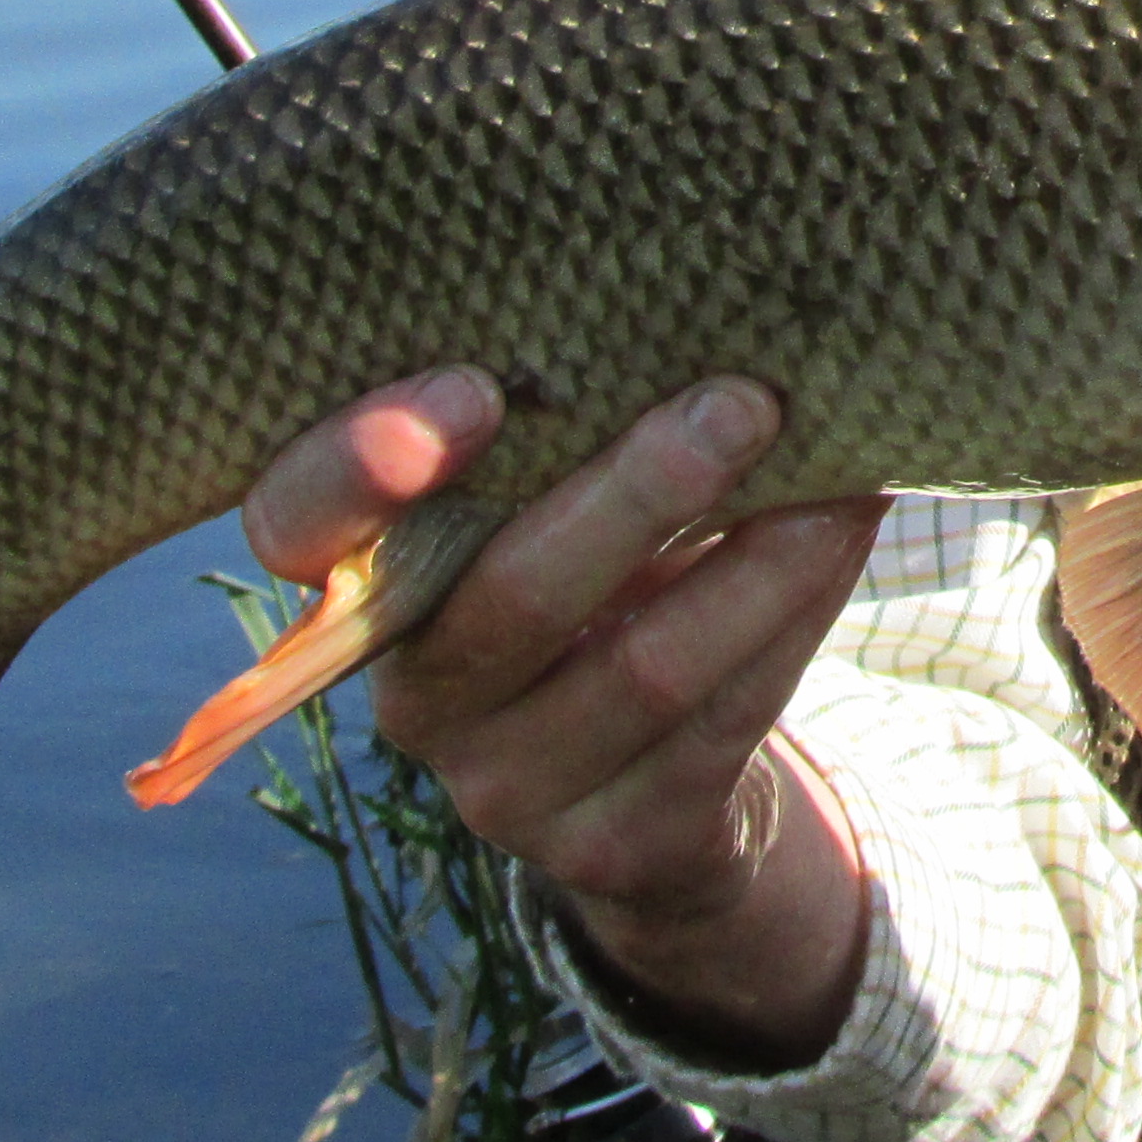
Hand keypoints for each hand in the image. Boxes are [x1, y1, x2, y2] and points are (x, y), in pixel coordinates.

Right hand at [243, 368, 886, 1065]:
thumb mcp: (542, 503)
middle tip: (741, 403)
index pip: (298, 524)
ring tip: (839, 479)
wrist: (642, 783)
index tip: (476, 389)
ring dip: (757, 564)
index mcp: (364, 583)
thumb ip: (558, 425)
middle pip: (509, 598)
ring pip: (641, 671)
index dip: (365, 463)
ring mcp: (507, 787)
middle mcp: (416, 694)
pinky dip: (794, 618)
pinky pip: (720, 723)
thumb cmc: (589, 575)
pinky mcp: (612, 843)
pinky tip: (843, 540)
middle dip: (638, 494)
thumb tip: (680, 299)